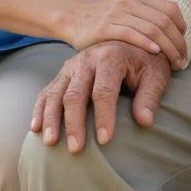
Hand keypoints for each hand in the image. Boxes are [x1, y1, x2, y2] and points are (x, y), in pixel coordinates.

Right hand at [30, 40, 170, 153]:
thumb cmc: (146, 62)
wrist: (133, 41)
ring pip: (56, 92)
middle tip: (76, 149)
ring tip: (50, 142)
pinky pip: (47, 91)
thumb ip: (149, 97)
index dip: (104, 116)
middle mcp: (87, 59)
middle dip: (74, 122)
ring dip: (51, 118)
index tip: (105, 140)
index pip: (104, 90)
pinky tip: (35, 128)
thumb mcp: (155, 75)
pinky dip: (40, 109)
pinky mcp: (64, 73)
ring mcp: (72, 66)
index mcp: (111, 57)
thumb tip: (144, 121)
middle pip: (75, 93)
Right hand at [61, 0, 187, 68]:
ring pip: (152, 29)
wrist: (74, 17)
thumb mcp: (128, 6)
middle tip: (182, 61)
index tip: (184, 46)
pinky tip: (156, 53)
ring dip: (168, 49)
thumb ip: (149, 11)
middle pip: (165, 21)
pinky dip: (147, 43)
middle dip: (178, 43)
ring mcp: (117, 12)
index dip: (182, 29)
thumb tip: (177, 26)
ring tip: (174, 64)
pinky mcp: (105, 26)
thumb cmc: (106, 16)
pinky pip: (132, 34)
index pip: (171, 9)